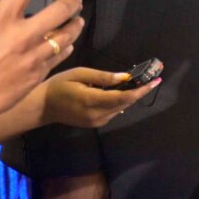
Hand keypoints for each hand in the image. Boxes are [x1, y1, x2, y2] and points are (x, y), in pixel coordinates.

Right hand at [39, 66, 162, 128]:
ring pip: (121, 108)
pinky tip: (116, 92)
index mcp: (92, 100)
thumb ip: (102, 77)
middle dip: (138, 91)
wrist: (42, 107)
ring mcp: (96, 122)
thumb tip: (125, 77)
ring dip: (129, 96)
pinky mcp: (95, 124)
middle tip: (149, 78)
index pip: (123, 97)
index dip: (141, 90)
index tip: (156, 81)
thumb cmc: (58, 85)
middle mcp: (97, 114)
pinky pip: (113, 112)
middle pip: (125, 103)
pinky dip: (119, 102)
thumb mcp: (79, 74)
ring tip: (134, 83)